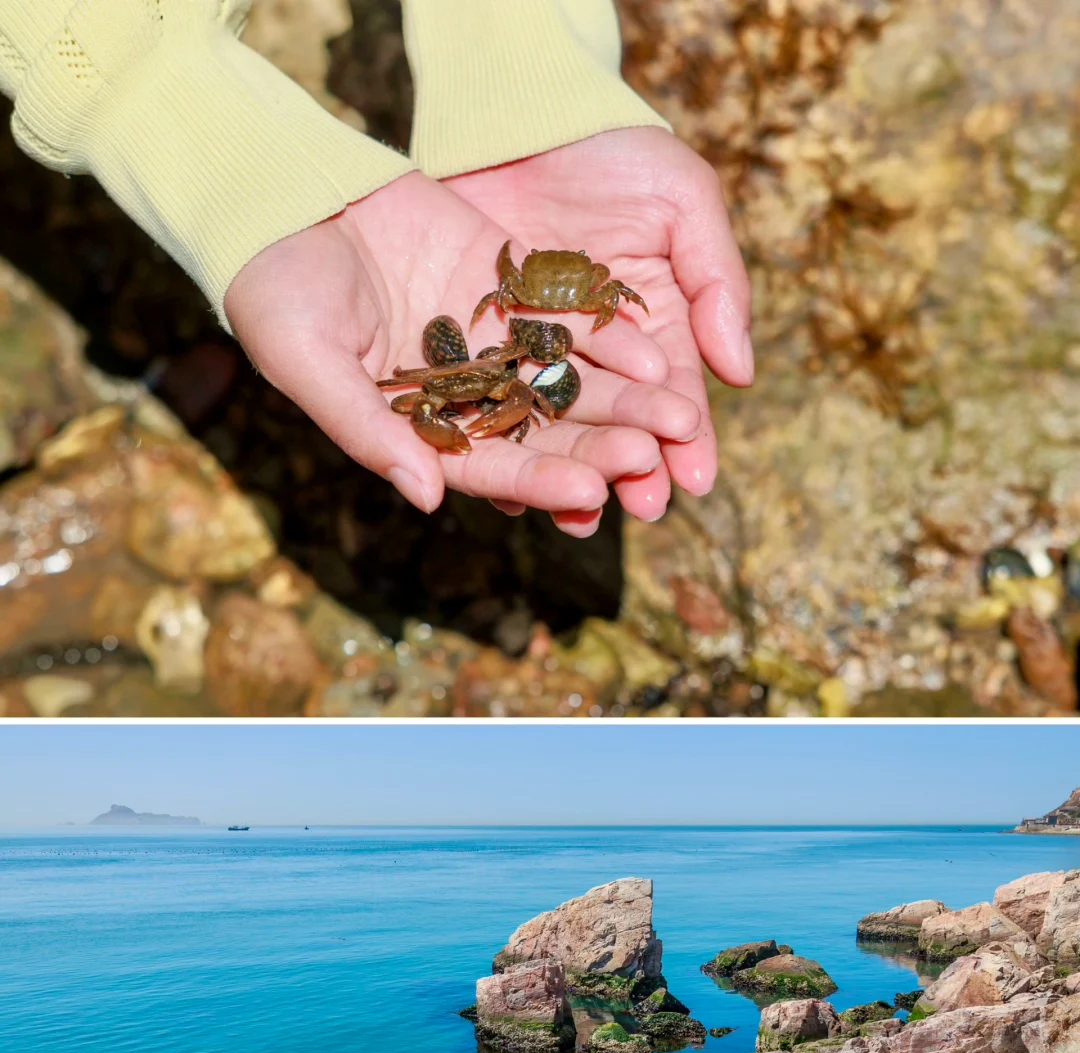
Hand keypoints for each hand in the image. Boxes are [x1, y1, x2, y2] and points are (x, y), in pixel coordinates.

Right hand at [225, 170, 699, 535]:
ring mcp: (491, 343)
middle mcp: (464, 395)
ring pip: (569, 380)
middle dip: (602, 445)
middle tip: (656, 454)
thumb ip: (365, 431)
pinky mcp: (508, 288)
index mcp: (418, 429)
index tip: (590, 492)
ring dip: (627, 399)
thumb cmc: (276, 290)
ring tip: (681, 415)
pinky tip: (658, 352)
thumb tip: (427, 499)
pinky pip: (567, 319)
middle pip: (545, 430)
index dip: (541, 480)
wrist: (285, 196)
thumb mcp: (309, 362)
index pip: (490, 467)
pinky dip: (609, 336)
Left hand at [445, 127, 752, 521]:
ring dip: (572, 473)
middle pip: (619, 426)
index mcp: (658, 328)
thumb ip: (716, 284)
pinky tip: (512, 482)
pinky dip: (503, 442)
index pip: (677, 397)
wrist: (528, 113)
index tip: (697, 480)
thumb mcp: (686, 202)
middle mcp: (601, 355)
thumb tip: (742, 373)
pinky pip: (496, 404)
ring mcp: (540, 353)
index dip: (689, 439)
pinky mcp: (485, 345)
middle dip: (634, 470)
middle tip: (645, 509)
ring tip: (581, 515)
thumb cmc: (620, 151)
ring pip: (558, 428)